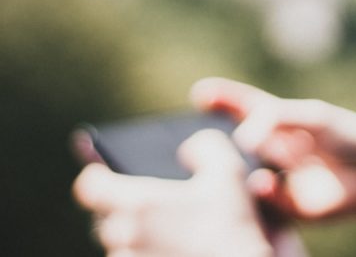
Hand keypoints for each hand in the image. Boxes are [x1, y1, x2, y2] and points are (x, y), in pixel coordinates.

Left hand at [73, 129, 272, 256]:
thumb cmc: (231, 229)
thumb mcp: (228, 171)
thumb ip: (205, 145)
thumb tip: (187, 150)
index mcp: (137, 205)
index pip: (88, 186)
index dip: (98, 175)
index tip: (109, 173)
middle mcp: (122, 240)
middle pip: (106, 218)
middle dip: (126, 210)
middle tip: (158, 208)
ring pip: (120, 249)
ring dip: (137, 241)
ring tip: (173, 238)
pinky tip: (178, 253)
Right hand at [190, 78, 355, 220]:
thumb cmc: (351, 138)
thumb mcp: (314, 118)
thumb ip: (277, 119)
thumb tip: (242, 136)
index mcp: (286, 121)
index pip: (249, 106)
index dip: (225, 98)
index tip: (200, 92)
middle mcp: (278, 148)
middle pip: (240, 138)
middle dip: (216, 133)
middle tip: (195, 134)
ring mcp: (281, 177)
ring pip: (244, 173)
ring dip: (233, 168)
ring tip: (235, 153)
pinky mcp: (288, 207)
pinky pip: (263, 198)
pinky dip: (261, 190)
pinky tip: (265, 182)